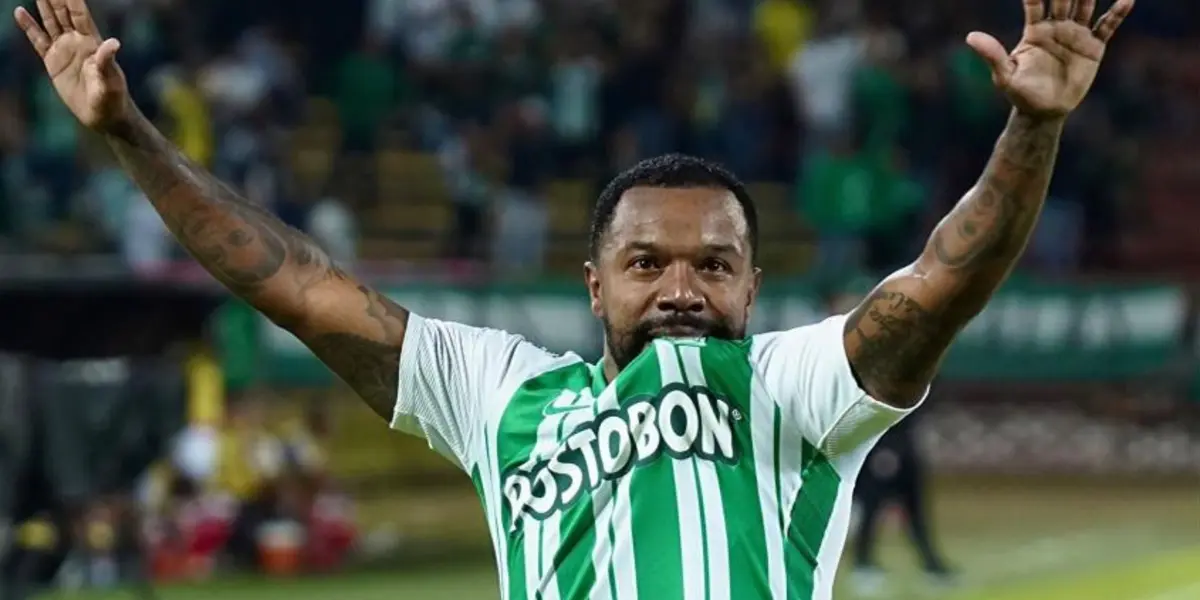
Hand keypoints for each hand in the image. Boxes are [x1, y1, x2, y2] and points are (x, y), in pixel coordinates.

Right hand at [14, 0, 130, 132]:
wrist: (104, 116)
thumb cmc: (113, 98)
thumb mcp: (111, 80)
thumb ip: (107, 61)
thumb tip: (113, 42)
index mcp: (93, 43)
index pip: (80, 15)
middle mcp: (78, 42)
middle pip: (64, 13)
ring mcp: (65, 50)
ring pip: (51, 22)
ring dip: (44, 6)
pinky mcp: (53, 62)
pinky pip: (38, 40)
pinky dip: (29, 27)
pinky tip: (20, 12)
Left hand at [966, 0, 1134, 118]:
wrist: (1044, 111)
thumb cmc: (1020, 93)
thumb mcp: (1004, 75)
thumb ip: (992, 54)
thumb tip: (970, 37)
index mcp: (1035, 31)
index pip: (1036, 3)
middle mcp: (1057, 27)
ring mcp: (1076, 35)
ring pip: (1086, 6)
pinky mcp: (1093, 47)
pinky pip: (1107, 26)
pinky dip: (1117, 13)